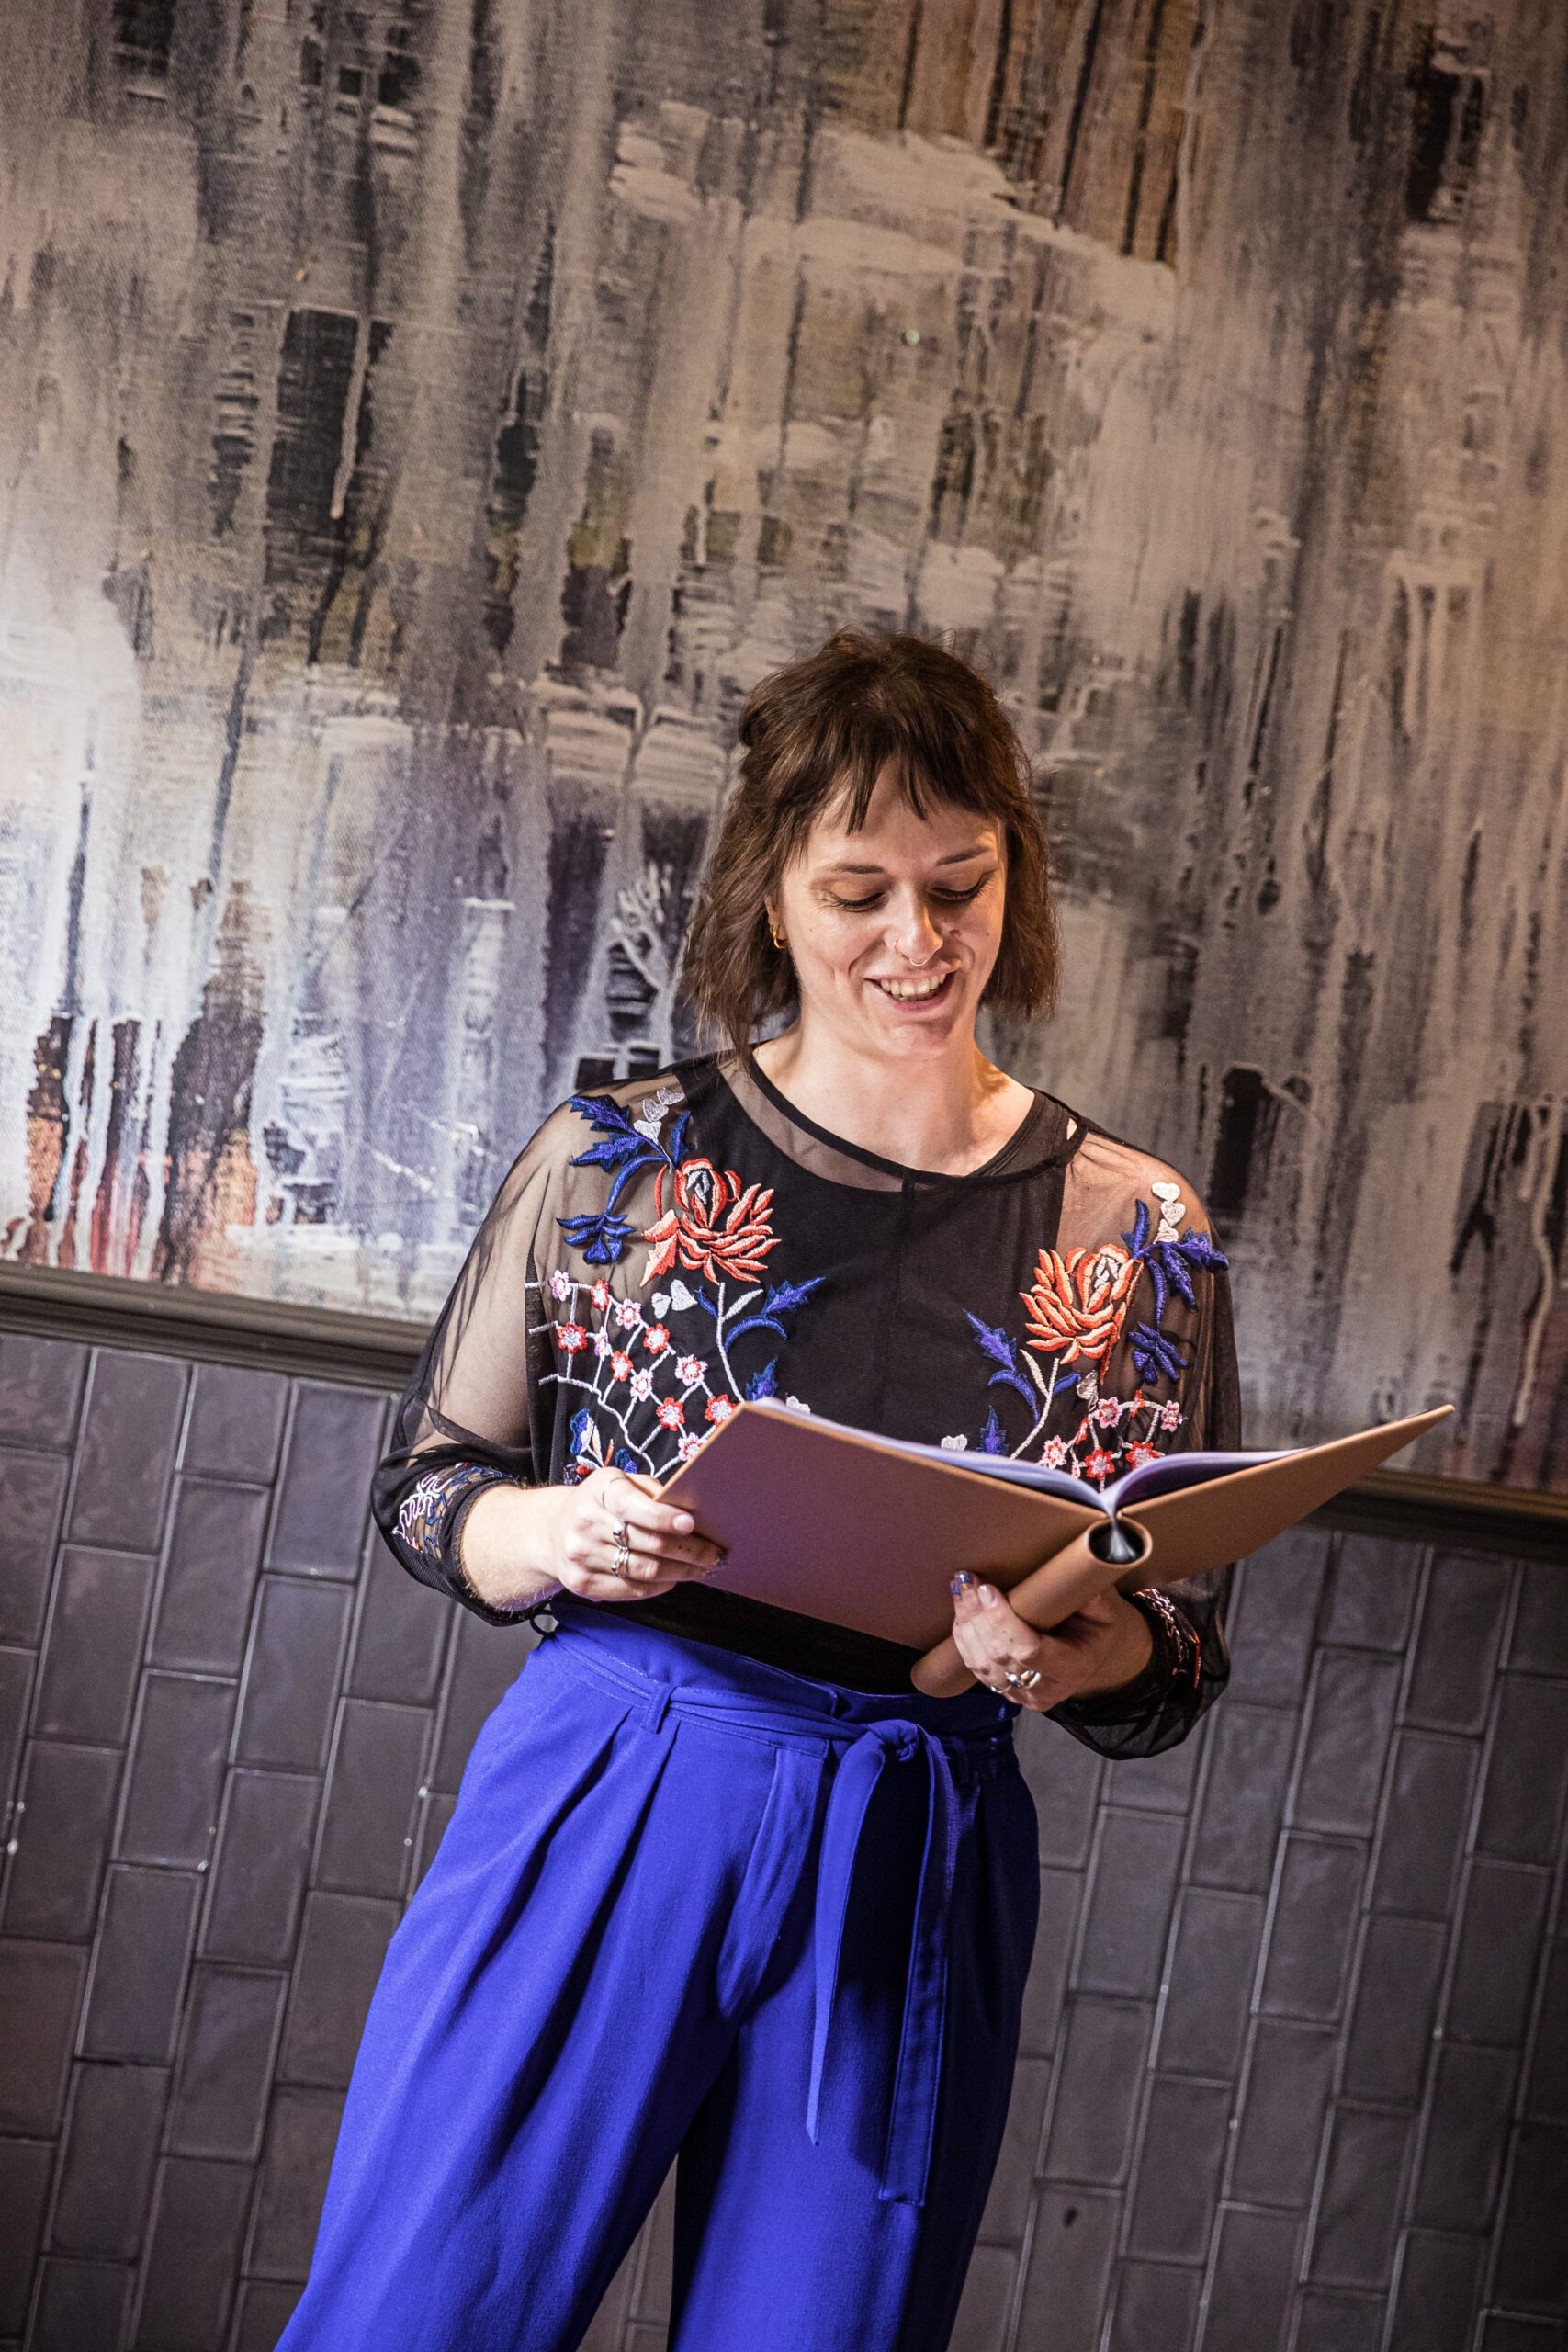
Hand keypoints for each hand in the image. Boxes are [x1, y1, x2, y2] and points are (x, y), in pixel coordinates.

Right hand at [548, 1465, 725, 1604]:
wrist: (553, 1530)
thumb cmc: (602, 1503)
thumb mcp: (621, 1483)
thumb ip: (651, 1493)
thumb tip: (692, 1512)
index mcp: (599, 1489)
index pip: (633, 1506)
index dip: (663, 1517)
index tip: (690, 1524)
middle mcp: (585, 1522)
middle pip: (646, 1543)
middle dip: (688, 1550)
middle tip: (714, 1554)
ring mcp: (581, 1556)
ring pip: (643, 1570)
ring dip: (680, 1571)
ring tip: (702, 1568)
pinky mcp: (581, 1583)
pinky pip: (631, 1589)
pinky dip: (659, 1586)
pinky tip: (675, 1578)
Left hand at [948, 1576, 1153, 1710]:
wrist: (1094, 1655)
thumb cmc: (1097, 1628)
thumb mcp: (1105, 1610)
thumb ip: (1089, 1595)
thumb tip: (1072, 1568)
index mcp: (1072, 1667)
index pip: (1030, 1651)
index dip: (1004, 1622)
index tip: (989, 1590)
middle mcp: (1047, 1689)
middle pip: (1001, 1656)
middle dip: (979, 1616)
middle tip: (967, 1581)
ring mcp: (1024, 1696)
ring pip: (982, 1664)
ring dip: (966, 1624)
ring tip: (960, 1590)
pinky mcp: (1007, 1692)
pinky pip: (976, 1669)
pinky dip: (964, 1638)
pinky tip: (962, 1612)